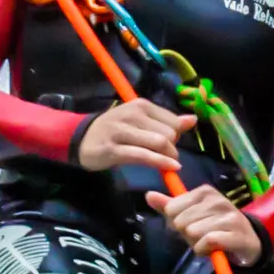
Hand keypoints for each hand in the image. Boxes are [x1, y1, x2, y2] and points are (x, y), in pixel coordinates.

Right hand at [76, 99, 195, 171]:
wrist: (81, 138)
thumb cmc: (115, 129)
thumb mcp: (140, 120)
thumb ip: (166, 120)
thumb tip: (193, 120)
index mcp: (141, 105)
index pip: (172, 121)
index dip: (177, 135)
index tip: (171, 143)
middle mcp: (132, 115)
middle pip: (168, 133)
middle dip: (172, 147)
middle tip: (166, 154)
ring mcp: (122, 132)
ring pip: (158, 143)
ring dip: (168, 157)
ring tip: (169, 163)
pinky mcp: (114, 150)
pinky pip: (143, 156)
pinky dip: (160, 162)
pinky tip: (169, 168)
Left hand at [146, 186, 262, 266]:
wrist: (248, 241)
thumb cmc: (214, 227)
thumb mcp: (190, 216)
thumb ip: (169, 206)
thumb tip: (148, 195)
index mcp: (205, 192)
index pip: (172, 208)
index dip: (175, 221)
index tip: (188, 224)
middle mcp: (217, 200)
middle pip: (181, 221)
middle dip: (186, 234)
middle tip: (200, 235)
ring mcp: (229, 216)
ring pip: (194, 232)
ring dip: (197, 244)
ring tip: (207, 242)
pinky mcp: (236, 233)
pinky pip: (208, 241)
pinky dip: (205, 249)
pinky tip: (212, 249)